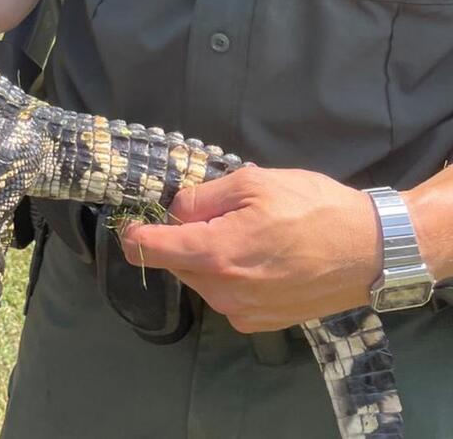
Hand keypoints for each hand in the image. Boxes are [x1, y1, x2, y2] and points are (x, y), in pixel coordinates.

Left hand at [120, 166, 381, 332]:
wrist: (373, 251)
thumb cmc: (315, 208)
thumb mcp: (253, 182)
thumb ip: (201, 197)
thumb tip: (174, 211)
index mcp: (214, 253)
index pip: (146, 249)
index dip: (134, 233)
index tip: (135, 222)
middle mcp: (220, 290)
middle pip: (176, 261)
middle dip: (186, 239)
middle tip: (222, 217)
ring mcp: (238, 312)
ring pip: (199, 279)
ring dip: (209, 258)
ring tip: (251, 237)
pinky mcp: (256, 323)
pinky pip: (224, 295)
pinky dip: (230, 277)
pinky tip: (262, 261)